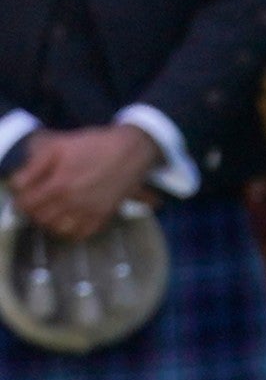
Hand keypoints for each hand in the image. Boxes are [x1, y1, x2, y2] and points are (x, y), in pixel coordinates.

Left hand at [2, 124, 154, 241]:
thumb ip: (34, 165)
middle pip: (40, 218)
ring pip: (58, 229)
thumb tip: (18, 184)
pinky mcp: (103, 216)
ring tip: (52, 210)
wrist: (132, 150)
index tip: (25, 193)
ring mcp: (88, 212)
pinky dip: (71, 231)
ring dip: (50, 221)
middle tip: (38, 201)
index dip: (21, 198)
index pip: (26, 204)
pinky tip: (70, 219)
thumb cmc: (94, 144)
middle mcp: (72, 203)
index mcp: (58, 185)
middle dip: (35, 210)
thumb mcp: (59, 146)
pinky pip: (80, 234)